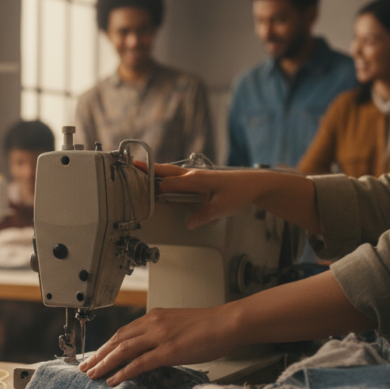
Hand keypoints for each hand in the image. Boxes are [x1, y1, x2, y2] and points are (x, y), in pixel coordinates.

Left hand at [78, 305, 238, 384]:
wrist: (229, 322)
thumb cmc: (210, 326)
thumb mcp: (178, 325)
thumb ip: (161, 333)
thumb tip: (149, 349)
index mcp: (154, 317)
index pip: (122, 332)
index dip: (106, 345)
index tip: (95, 355)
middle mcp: (153, 323)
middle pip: (117, 340)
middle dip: (98, 354)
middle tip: (85, 366)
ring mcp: (160, 336)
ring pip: (123, 350)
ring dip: (105, 363)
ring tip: (93, 374)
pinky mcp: (170, 350)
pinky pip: (140, 362)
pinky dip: (124, 371)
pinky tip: (114, 379)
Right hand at [134, 160, 320, 234]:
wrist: (256, 184)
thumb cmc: (240, 192)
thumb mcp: (221, 209)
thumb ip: (203, 216)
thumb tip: (190, 223)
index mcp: (195, 180)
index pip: (168, 185)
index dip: (154, 190)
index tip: (140, 194)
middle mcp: (194, 175)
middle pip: (166, 172)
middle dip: (149, 169)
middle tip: (133, 166)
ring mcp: (197, 175)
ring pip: (172, 172)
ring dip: (158, 171)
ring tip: (144, 171)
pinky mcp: (202, 178)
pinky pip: (181, 177)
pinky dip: (170, 177)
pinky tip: (167, 181)